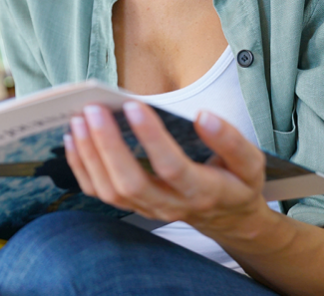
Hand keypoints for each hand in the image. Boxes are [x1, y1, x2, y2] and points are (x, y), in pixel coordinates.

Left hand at [64, 102, 271, 242]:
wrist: (227, 218)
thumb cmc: (235, 182)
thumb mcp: (250, 162)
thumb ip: (230, 141)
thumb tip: (203, 117)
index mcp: (203, 191)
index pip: (171, 167)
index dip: (150, 137)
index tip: (132, 105)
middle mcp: (171, 205)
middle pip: (131, 182)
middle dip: (107, 144)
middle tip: (93, 109)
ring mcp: (148, 209)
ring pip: (110, 190)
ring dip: (89, 154)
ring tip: (78, 119)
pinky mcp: (131, 206)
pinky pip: (99, 192)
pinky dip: (81, 166)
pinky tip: (73, 138)